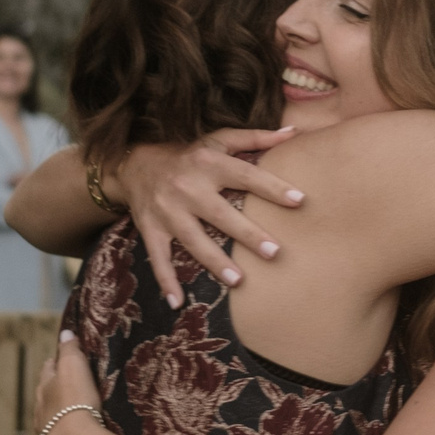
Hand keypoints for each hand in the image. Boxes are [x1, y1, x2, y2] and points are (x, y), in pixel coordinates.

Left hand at [35, 332, 106, 434]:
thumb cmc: (74, 401)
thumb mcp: (74, 367)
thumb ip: (69, 350)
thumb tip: (65, 332)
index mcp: (45, 387)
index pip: (48, 370)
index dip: (53, 364)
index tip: (57, 360)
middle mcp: (40, 409)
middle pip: (44, 395)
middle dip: (51, 389)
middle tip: (62, 386)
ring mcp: (44, 432)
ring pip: (46, 418)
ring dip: (53, 414)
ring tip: (64, 414)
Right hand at [110, 128, 304, 306]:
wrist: (135, 163)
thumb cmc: (189, 154)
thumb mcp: (219, 140)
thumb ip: (256, 138)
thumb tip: (294, 132)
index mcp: (209, 163)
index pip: (245, 175)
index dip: (272, 187)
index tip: (299, 201)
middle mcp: (188, 186)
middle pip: (221, 213)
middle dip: (248, 234)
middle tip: (275, 253)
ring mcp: (168, 211)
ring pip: (193, 239)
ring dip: (215, 262)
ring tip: (239, 281)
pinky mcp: (150, 228)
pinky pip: (157, 258)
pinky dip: (165, 280)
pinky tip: (177, 303)